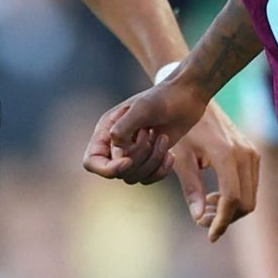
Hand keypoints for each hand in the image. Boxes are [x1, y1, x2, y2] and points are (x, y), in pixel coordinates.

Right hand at [84, 75, 210, 188]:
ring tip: (162, 138)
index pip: (92, 161)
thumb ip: (124, 128)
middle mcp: (116, 145)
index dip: (106, 169)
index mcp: (106, 130)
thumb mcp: (142, 108)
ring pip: (134, 177)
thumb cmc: (162, 98)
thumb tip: (116, 152)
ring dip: (152, 161)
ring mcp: (133, 154)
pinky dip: (161, 170)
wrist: (185, 98)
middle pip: (117, 172)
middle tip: (150, 133)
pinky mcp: (149, 160)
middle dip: (139, 157)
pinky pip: (148, 179)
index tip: (127, 162)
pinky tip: (170, 154)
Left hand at [164, 102, 260, 242]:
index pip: (232, 200)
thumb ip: (191, 188)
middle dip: (227, 219)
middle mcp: (246, 155)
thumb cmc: (182, 128)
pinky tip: (214, 197)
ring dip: (231, 210)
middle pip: (246, 203)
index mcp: (227, 155)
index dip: (222, 222)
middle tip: (204, 223)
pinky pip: (250, 185)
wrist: (195, 97)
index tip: (209, 235)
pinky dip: (236, 197)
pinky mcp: (252, 153)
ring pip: (251, 196)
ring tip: (205, 210)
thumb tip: (199, 218)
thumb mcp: (181, 157)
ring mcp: (252, 153)